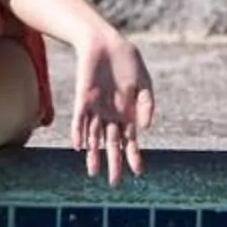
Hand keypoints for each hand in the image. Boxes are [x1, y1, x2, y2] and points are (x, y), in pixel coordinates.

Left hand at [70, 27, 156, 184]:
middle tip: (115, 183)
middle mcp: (111, 115)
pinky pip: (80, 120)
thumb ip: (147, 105)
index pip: (130, 141)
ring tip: (93, 172)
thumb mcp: (145, 83)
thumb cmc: (127, 61)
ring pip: (94, 137)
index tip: (138, 173)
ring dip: (94, 154)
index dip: (134, 156)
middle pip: (112, 144)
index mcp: (127, 114)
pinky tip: (80, 146)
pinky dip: (79, 133)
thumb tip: (145, 128)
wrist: (106, 42)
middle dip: (113, 163)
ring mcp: (96, 108)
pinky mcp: (83, 99)